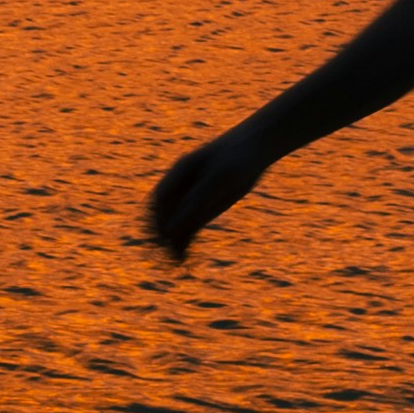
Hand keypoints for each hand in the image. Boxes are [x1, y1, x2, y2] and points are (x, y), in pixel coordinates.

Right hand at [146, 129, 274, 261]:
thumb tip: (172, 228)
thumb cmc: (238, 157)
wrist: (256, 148)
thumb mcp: (219, 178)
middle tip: (166, 257)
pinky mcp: (206, 207)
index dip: (157, 219)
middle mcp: (182, 185)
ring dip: (174, 242)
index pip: (160, 199)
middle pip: (164, 213)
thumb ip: (196, 201)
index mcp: (180, 172)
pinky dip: (187, 242)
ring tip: (177, 263)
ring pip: (178, 222)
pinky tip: (186, 257)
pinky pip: (192, 226)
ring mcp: (193, 196)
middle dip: (162, 235)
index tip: (161, 239)